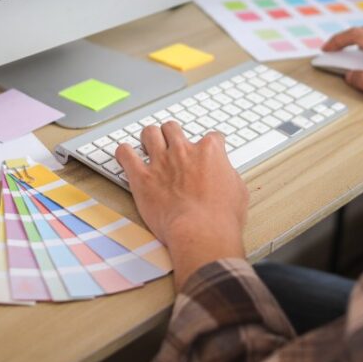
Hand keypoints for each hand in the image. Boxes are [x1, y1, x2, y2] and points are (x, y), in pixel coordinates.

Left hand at [115, 122, 247, 288]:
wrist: (201, 233)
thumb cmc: (221, 218)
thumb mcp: (238, 191)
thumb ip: (227, 174)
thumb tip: (223, 173)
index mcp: (210, 152)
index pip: (212, 137)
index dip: (211, 145)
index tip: (208, 152)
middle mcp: (183, 151)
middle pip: (173, 128)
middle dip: (172, 135)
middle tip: (171, 145)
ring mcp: (161, 162)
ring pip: (149, 133)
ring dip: (149, 138)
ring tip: (147, 145)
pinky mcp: (142, 177)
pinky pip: (125, 154)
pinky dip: (124, 153)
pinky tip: (126, 156)